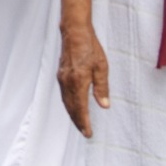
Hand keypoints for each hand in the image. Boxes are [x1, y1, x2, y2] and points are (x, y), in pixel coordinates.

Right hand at [57, 21, 108, 136]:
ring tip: (80, 123)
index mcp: (78, 82)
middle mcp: (67, 82)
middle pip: (71, 108)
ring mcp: (62, 78)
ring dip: (73, 114)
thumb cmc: (90, 47)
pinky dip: (69, 104)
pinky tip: (73, 106)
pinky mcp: (61, 74)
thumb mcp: (101, 67)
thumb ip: (102, 87)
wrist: (74, 31)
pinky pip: (64, 94)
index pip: (80, 109)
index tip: (88, 133)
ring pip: (66, 102)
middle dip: (78, 122)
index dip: (84, 123)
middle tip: (85, 132)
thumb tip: (104, 105)